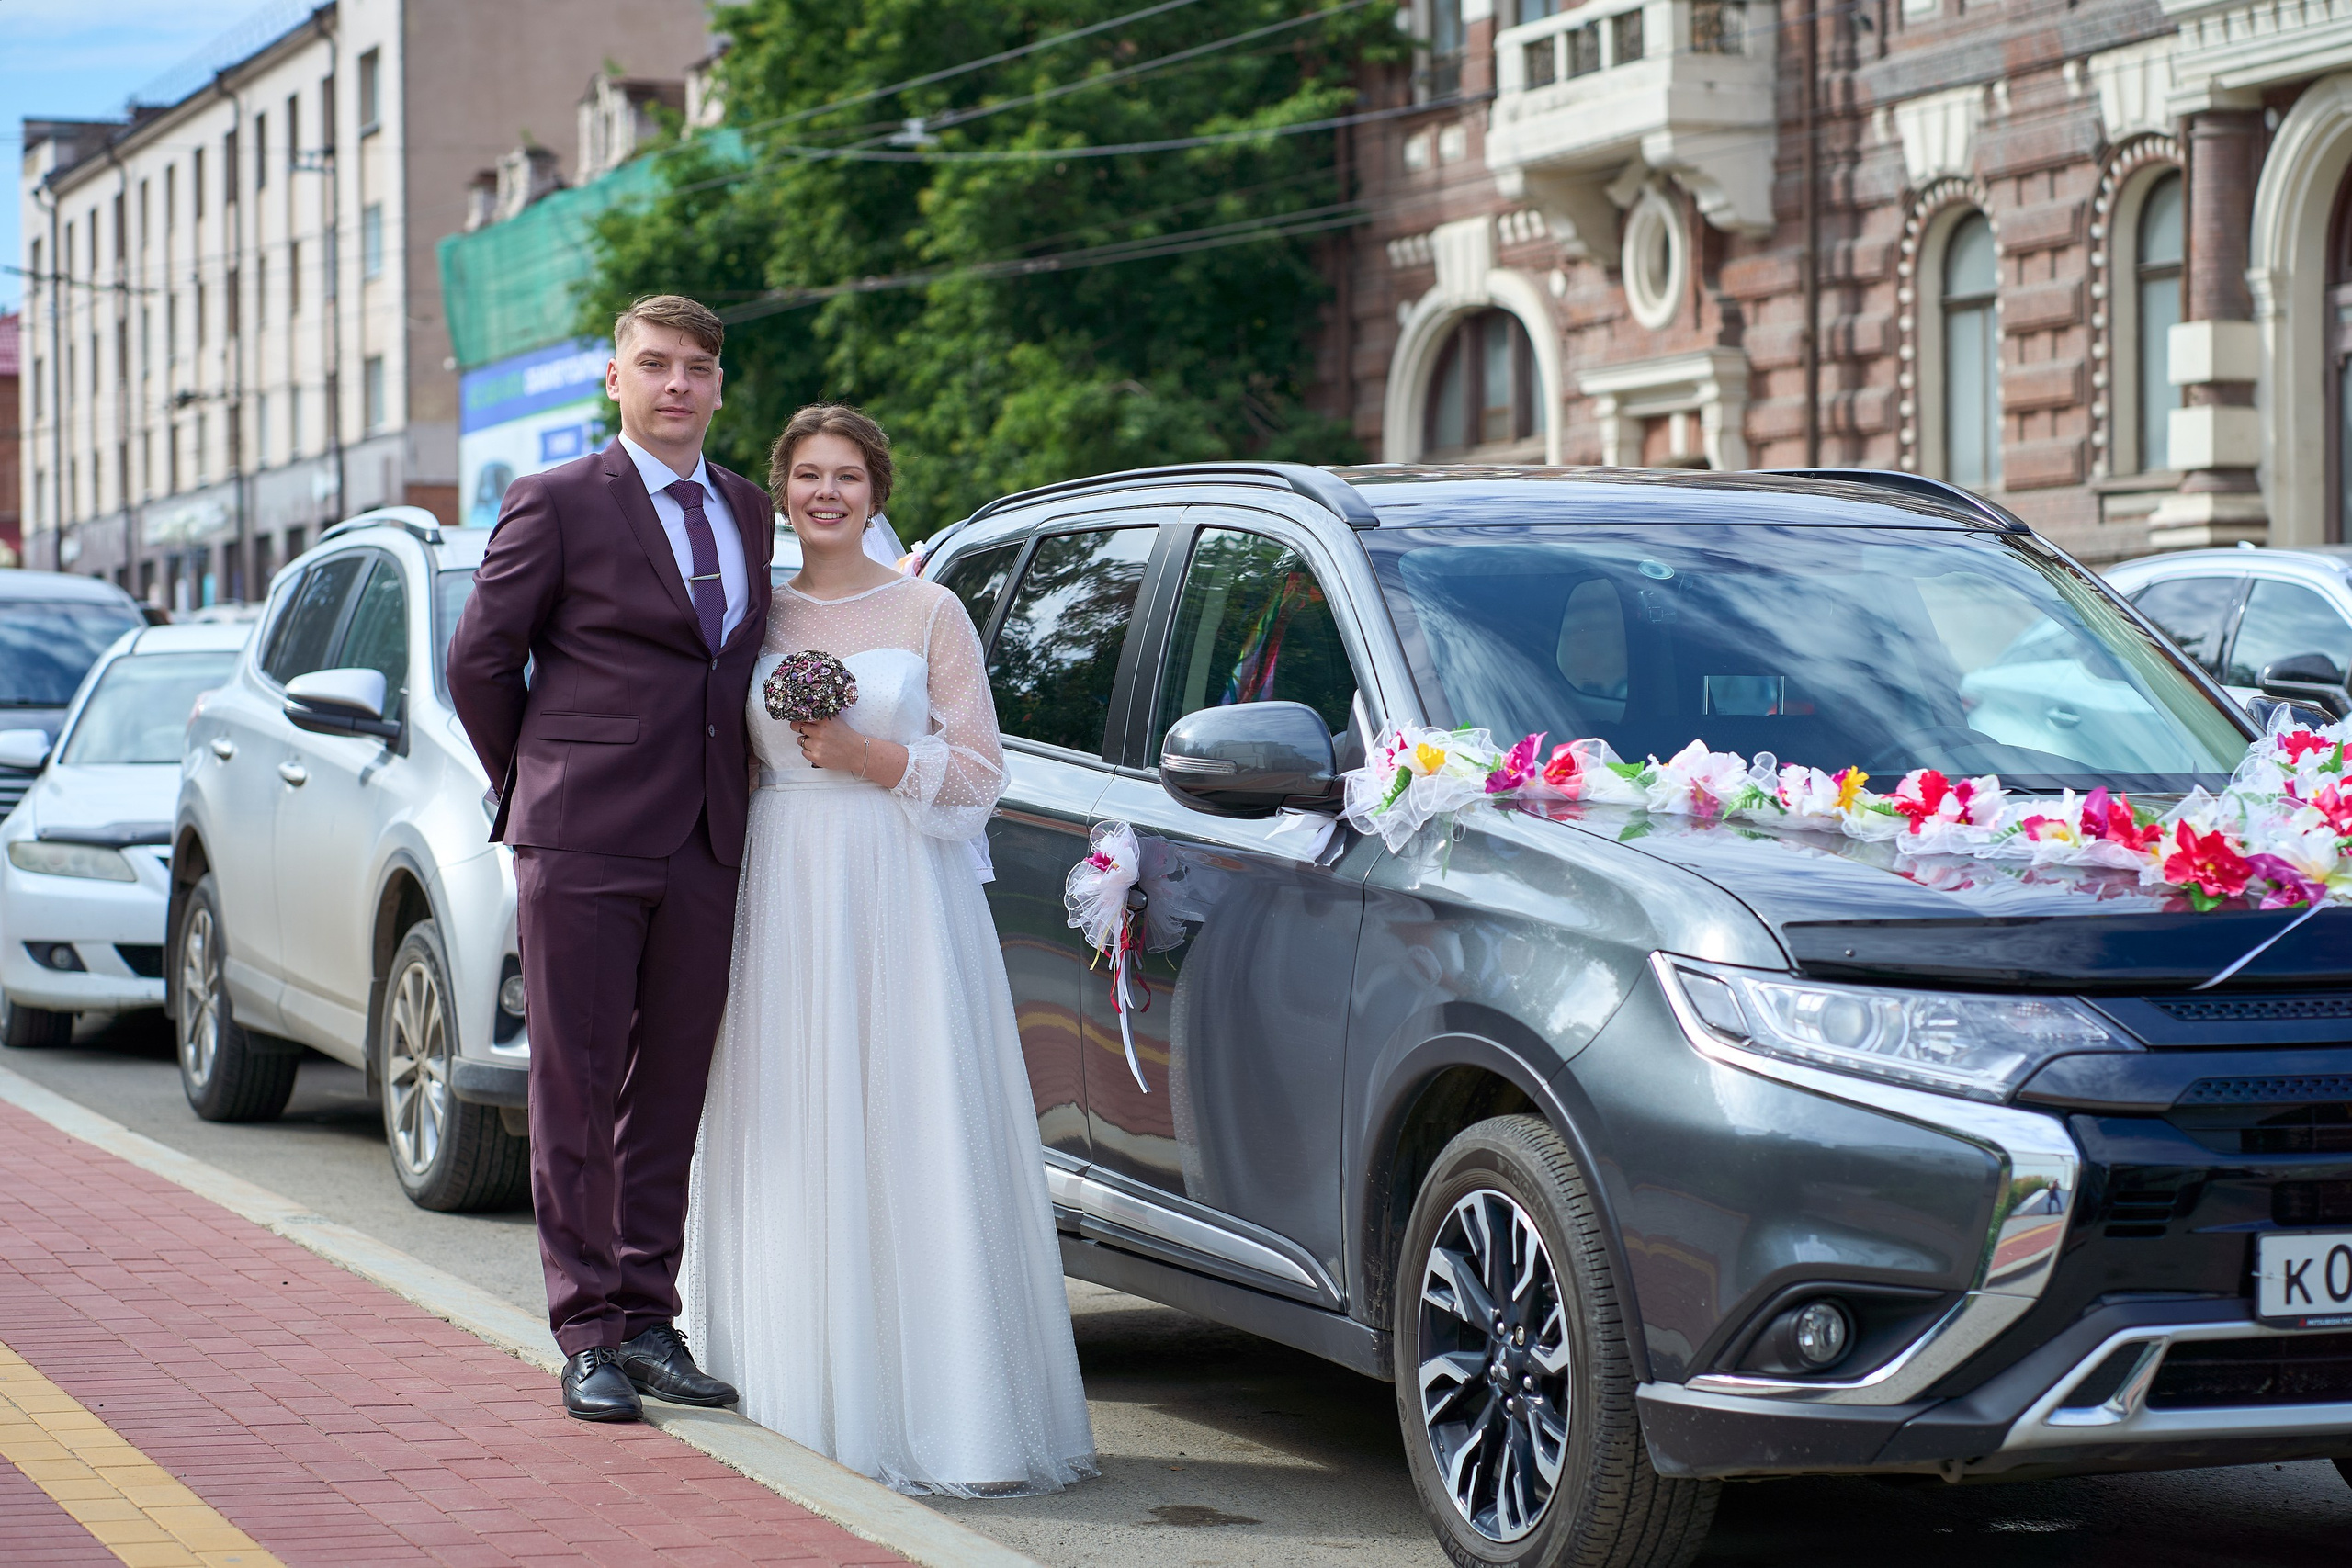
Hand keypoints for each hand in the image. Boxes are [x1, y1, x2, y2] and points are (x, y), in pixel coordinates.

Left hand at [790, 716, 906, 786]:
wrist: (856, 753)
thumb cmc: (846, 736)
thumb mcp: (836, 721)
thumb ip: (823, 716)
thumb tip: (807, 710)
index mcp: (824, 721)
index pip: (802, 716)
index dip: (799, 718)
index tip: (798, 720)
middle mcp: (819, 732)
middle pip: (796, 727)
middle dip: (798, 728)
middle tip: (804, 730)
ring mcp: (817, 745)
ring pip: (800, 740)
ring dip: (806, 741)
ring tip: (818, 743)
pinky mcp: (816, 757)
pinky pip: (804, 752)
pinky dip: (809, 752)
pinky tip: (819, 750)